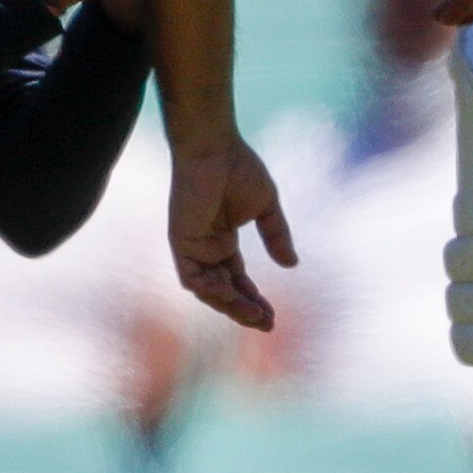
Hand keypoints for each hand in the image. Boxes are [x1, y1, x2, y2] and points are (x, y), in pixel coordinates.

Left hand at [168, 136, 296, 330]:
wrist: (215, 148)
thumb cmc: (239, 168)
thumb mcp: (265, 207)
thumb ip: (276, 235)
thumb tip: (292, 265)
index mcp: (222, 240)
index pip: (237, 279)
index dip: (253, 298)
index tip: (272, 315)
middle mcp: (205, 248)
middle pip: (224, 290)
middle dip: (244, 309)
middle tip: (267, 324)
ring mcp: (192, 246)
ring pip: (208, 290)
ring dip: (231, 305)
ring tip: (255, 316)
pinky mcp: (181, 242)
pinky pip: (193, 277)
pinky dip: (211, 290)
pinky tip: (232, 295)